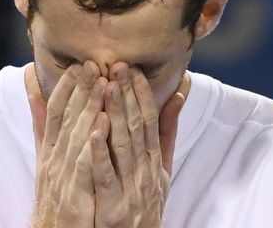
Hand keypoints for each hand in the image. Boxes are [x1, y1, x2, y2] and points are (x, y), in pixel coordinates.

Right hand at [28, 61, 106, 227]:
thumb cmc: (56, 193)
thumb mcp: (46, 155)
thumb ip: (43, 123)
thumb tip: (32, 87)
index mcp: (50, 148)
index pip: (57, 110)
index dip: (67, 86)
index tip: (79, 64)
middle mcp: (54, 158)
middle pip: (67, 118)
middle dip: (80, 89)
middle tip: (93, 64)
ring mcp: (63, 176)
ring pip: (76, 136)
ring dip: (88, 109)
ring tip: (103, 85)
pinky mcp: (74, 195)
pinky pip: (84, 166)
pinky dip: (92, 145)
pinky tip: (103, 126)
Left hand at [88, 63, 185, 227]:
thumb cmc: (146, 204)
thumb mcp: (163, 170)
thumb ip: (167, 134)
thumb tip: (178, 95)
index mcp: (155, 160)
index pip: (149, 119)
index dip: (140, 92)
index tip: (131, 67)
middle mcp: (146, 171)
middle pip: (137, 127)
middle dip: (127, 94)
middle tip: (117, 65)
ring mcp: (131, 188)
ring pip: (123, 146)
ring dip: (115, 115)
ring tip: (106, 87)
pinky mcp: (113, 207)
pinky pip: (106, 177)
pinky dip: (100, 154)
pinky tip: (93, 132)